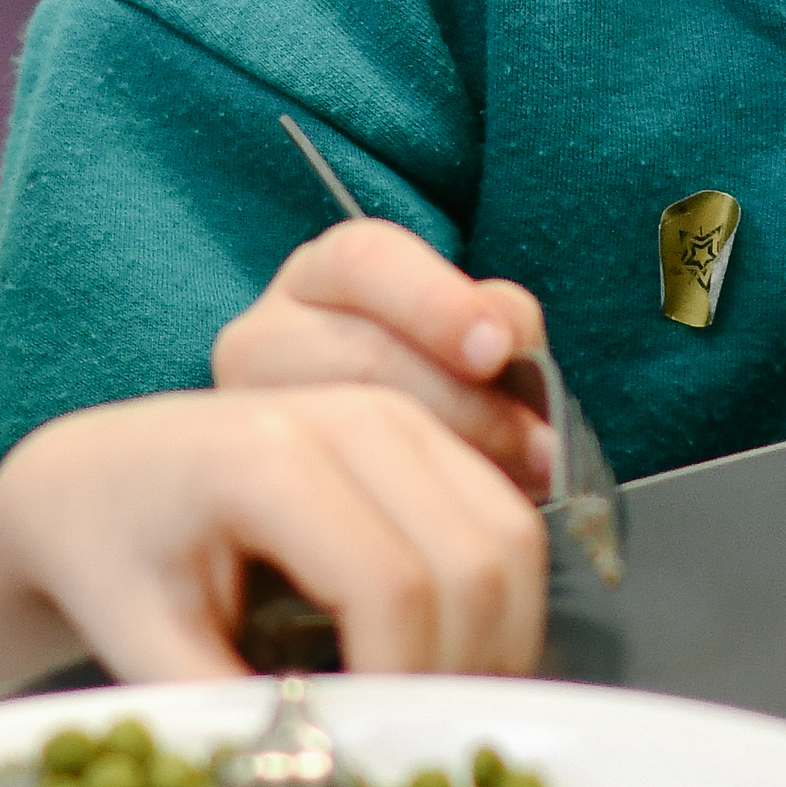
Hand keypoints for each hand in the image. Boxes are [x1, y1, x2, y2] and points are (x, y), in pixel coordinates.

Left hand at [0, 386, 548, 700]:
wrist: (99, 474)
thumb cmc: (110, 555)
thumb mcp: (141, 643)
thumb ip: (228, 712)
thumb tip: (319, 780)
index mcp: (265, 457)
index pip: (391, 584)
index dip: (402, 683)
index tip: (368, 752)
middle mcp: (348, 415)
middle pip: (474, 559)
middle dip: (463, 670)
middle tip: (416, 743)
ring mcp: (397, 414)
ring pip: (513, 537)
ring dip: (498, 639)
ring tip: (434, 708)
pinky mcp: (425, 431)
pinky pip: (508, 520)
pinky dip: (499, 602)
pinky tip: (445, 658)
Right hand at [207, 220, 556, 488]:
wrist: (348, 504)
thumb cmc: (436, 404)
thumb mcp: (467, 346)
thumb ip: (496, 320)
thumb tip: (513, 337)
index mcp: (322, 280)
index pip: (362, 261)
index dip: (434, 301)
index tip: (498, 350)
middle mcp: (266, 335)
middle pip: (359, 355)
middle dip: (465, 404)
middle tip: (538, 450)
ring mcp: (249, 415)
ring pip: (341, 431)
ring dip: (442, 462)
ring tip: (509, 491)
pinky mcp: (247, 493)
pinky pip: (326, 500)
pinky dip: (399, 510)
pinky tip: (449, 525)